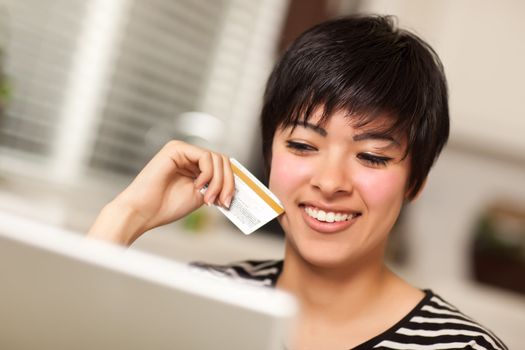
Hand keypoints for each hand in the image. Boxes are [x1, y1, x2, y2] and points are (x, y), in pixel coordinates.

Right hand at [87, 140, 234, 244]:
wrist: (143, 212)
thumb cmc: (166, 207)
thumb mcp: (200, 196)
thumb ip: (215, 187)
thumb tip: (236, 185)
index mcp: (195, 166)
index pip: (222, 166)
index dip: (232, 181)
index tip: (232, 200)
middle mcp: (189, 155)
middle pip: (223, 161)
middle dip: (228, 183)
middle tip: (224, 202)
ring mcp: (183, 150)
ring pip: (217, 159)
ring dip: (219, 182)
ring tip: (208, 199)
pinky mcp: (176, 148)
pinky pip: (206, 157)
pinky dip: (208, 174)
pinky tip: (198, 187)